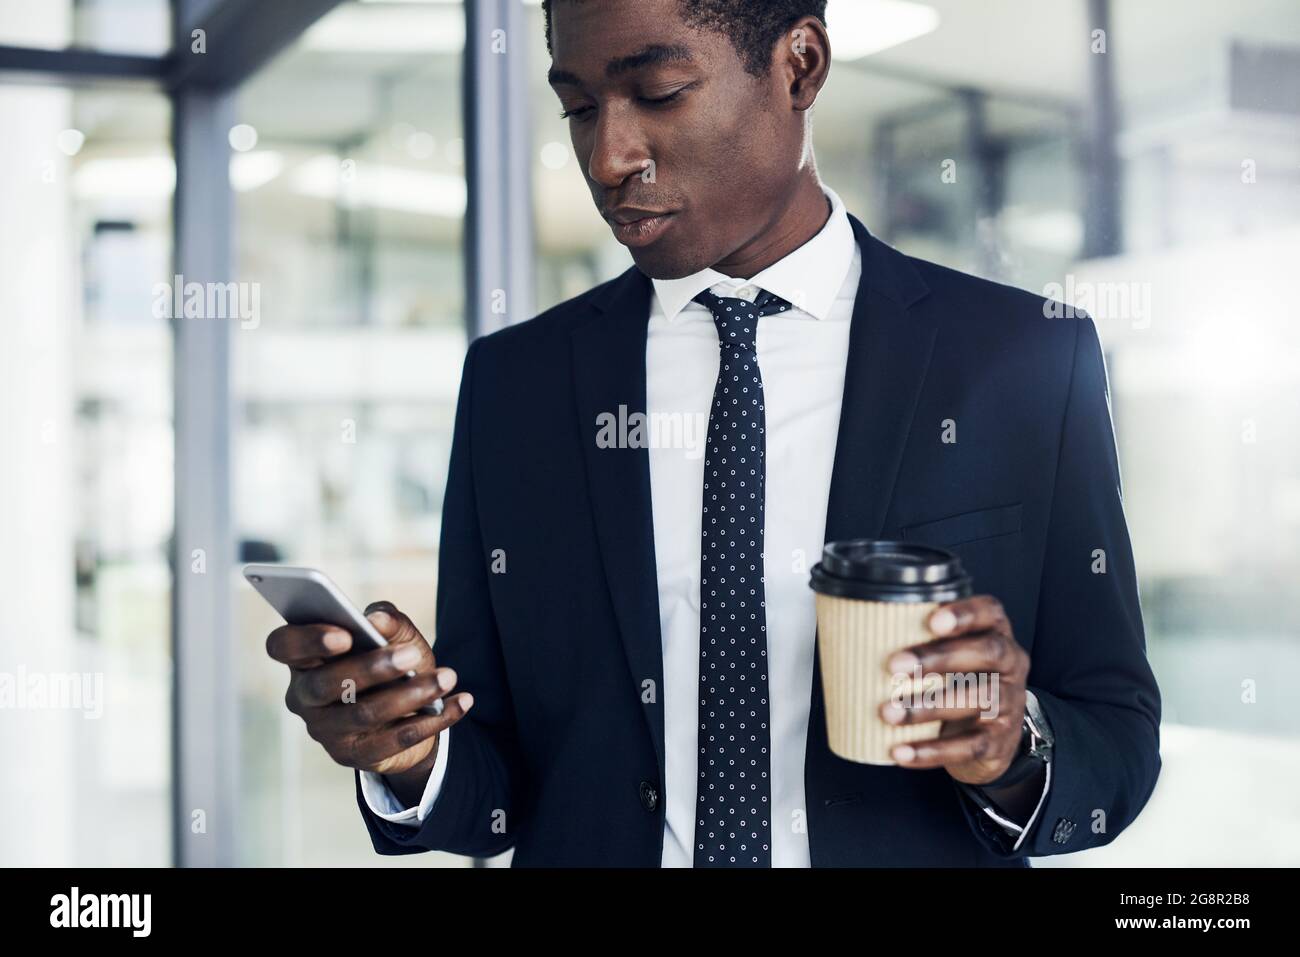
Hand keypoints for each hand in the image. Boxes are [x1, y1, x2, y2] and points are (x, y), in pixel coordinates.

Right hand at [266, 600, 472, 776]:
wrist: (408, 710)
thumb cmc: (390, 660)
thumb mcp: (394, 635)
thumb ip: (386, 620)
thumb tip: (378, 619)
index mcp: (303, 658)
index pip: (282, 645)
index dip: (307, 640)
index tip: (344, 634)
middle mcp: (305, 697)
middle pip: (325, 684)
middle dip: (371, 668)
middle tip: (412, 656)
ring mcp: (326, 731)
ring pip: (363, 714)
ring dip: (410, 694)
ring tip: (448, 677)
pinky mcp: (355, 756)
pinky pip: (395, 741)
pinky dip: (433, 721)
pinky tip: (460, 702)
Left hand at [876, 594, 1028, 786]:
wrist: (991, 739)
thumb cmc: (958, 683)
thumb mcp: (950, 657)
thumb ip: (919, 639)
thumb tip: (854, 631)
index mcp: (995, 634)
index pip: (990, 612)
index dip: (964, 613)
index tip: (932, 619)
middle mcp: (1010, 665)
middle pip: (986, 653)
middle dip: (939, 657)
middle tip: (894, 665)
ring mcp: (1008, 704)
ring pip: (976, 700)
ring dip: (927, 706)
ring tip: (888, 713)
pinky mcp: (998, 742)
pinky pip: (968, 747)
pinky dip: (931, 751)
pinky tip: (900, 752)